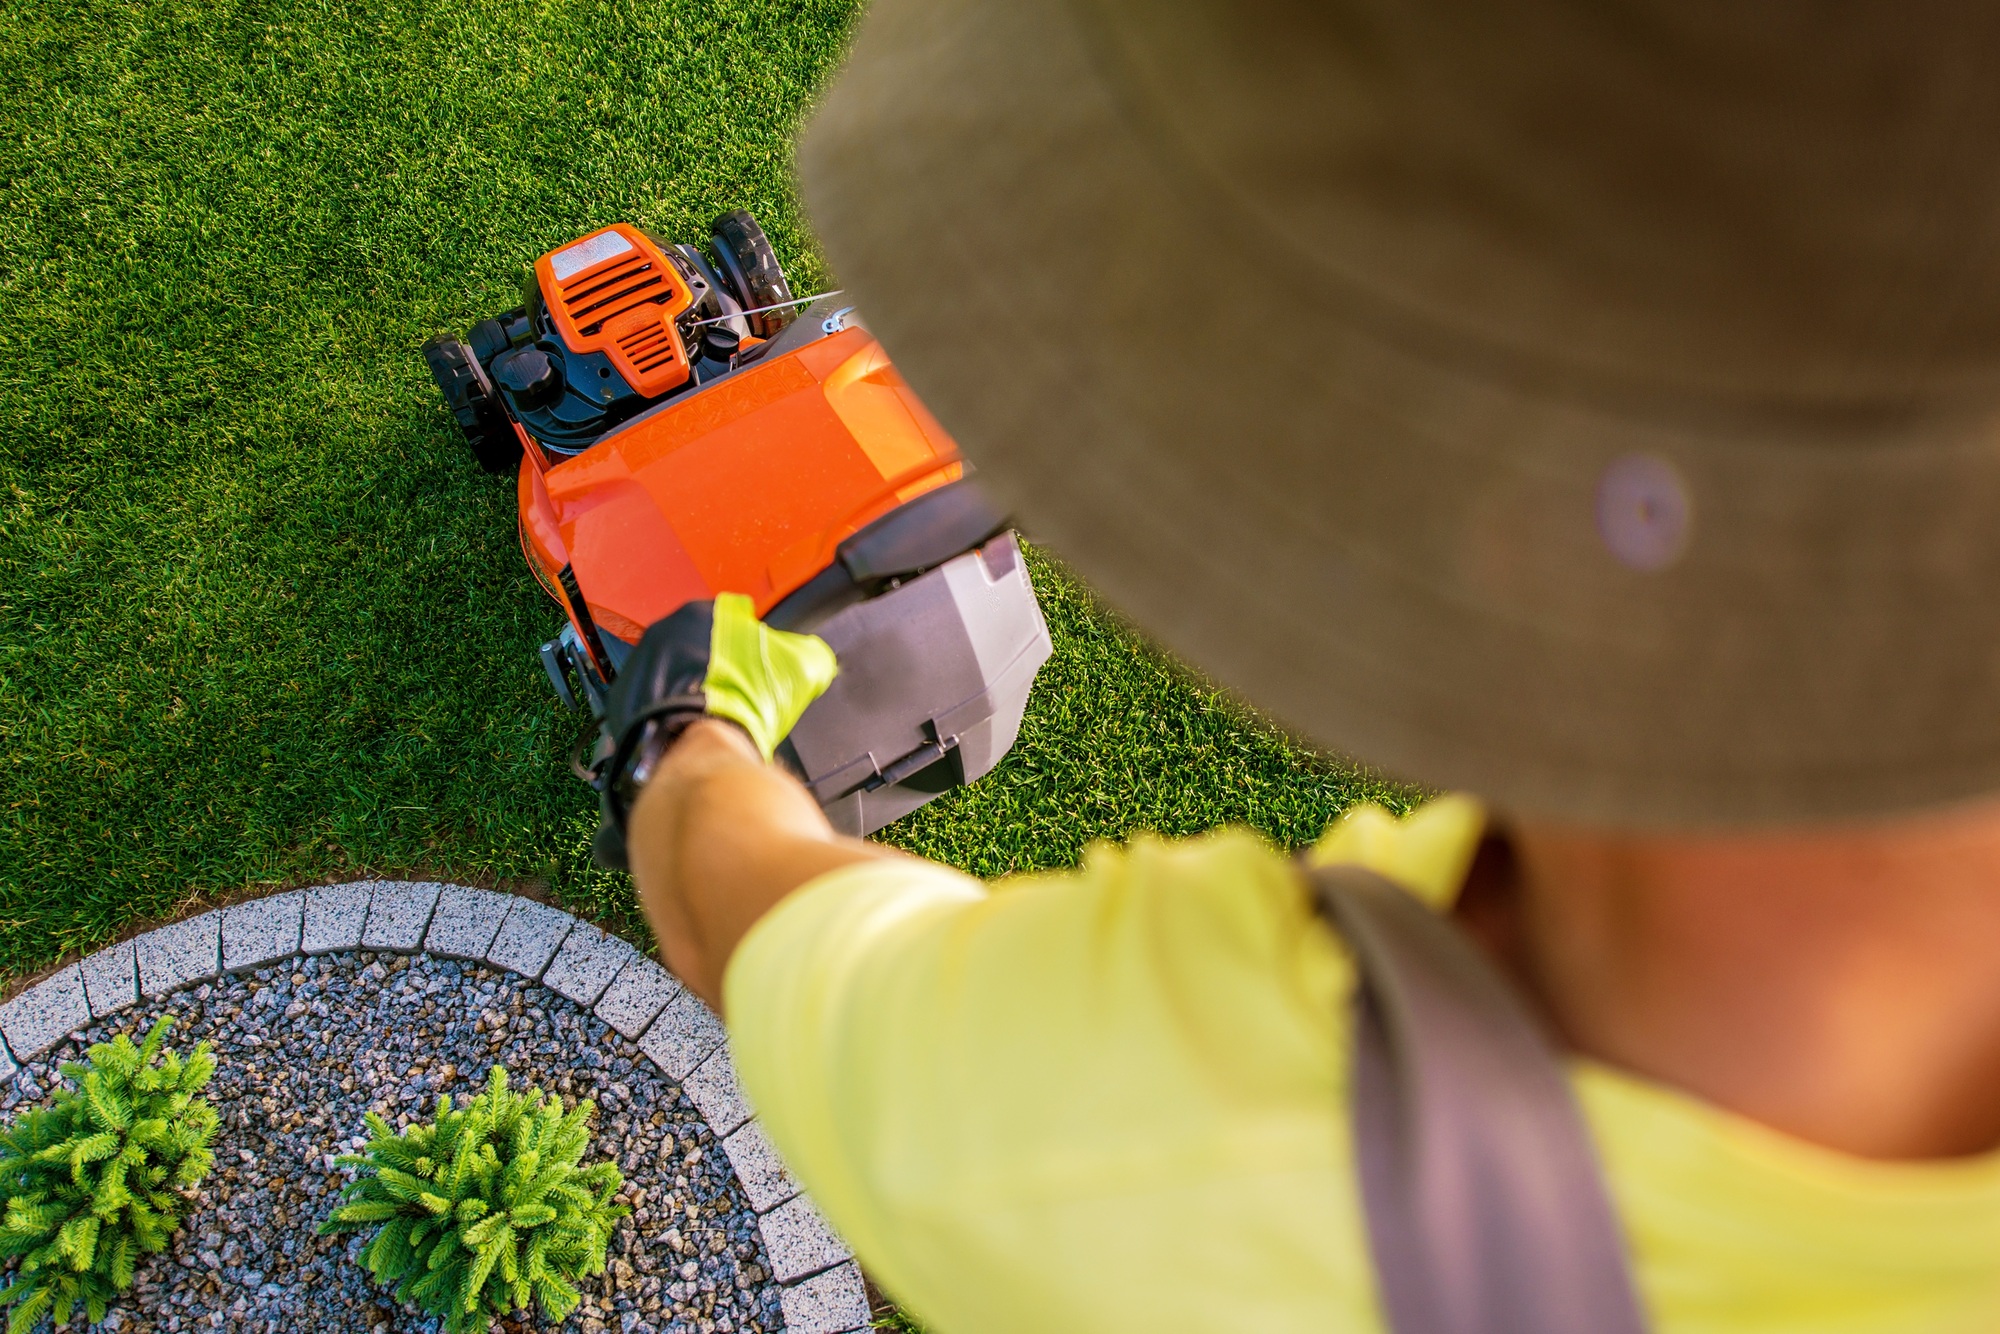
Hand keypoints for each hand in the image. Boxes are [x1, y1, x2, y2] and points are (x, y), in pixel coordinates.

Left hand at [593, 592, 837, 868]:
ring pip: (669, 673)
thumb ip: (807, 654)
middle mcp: (659, 634)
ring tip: (714, 716)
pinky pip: (650, 704)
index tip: (757, 664)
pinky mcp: (621, 705)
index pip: (729, 617)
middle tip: (738, 692)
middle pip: (694, 645)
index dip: (748, 641)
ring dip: (688, 689)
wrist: (698, 750)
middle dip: (714, 665)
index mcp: (698, 614)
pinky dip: (667, 715)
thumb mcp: (797, 669)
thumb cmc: (743, 704)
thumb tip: (813, 657)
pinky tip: (690, 732)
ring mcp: (635, 669)